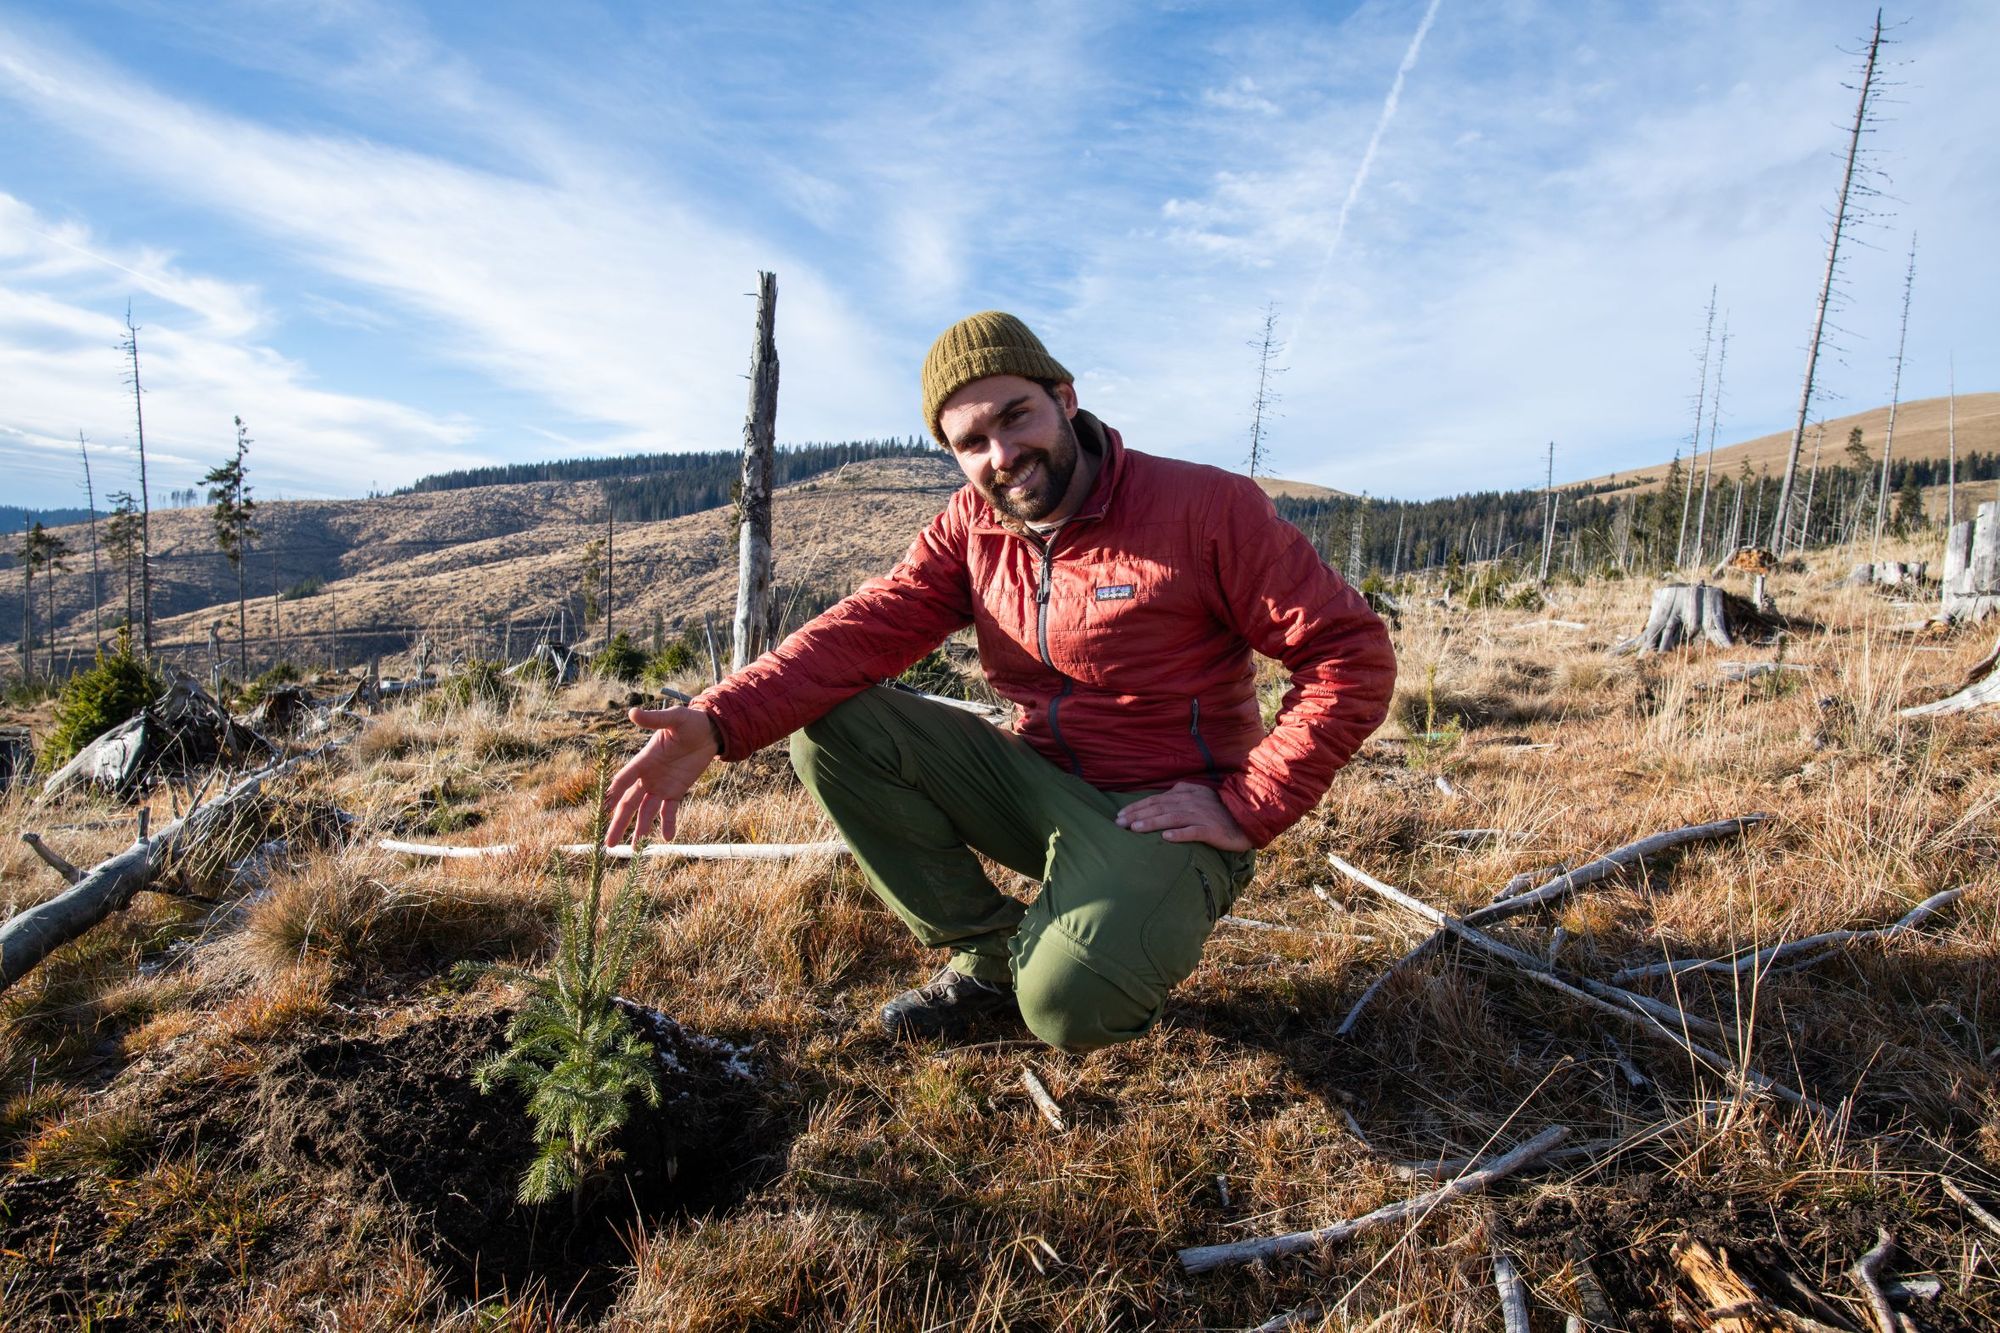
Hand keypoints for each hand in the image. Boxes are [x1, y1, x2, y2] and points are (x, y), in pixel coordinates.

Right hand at [603, 706, 720, 845]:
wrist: (709, 730)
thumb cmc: (690, 721)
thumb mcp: (675, 718)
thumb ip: (655, 719)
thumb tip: (633, 712)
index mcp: (644, 760)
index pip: (625, 779)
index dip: (614, 792)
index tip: (603, 810)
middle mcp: (648, 776)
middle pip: (629, 803)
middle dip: (618, 823)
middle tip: (608, 844)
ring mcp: (662, 785)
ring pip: (646, 811)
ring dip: (639, 829)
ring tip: (633, 850)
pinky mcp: (677, 791)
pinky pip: (669, 811)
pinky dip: (668, 824)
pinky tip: (668, 838)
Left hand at [1114, 781, 1253, 851]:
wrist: (1246, 818)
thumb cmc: (1220, 809)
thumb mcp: (1200, 794)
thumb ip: (1182, 792)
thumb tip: (1163, 793)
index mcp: (1186, 794)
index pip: (1156, 799)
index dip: (1137, 806)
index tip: (1120, 814)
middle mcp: (1191, 803)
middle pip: (1159, 808)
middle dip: (1137, 815)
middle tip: (1119, 823)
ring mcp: (1201, 816)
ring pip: (1171, 818)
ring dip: (1152, 823)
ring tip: (1135, 828)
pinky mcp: (1211, 830)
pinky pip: (1193, 832)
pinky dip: (1179, 834)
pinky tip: (1166, 838)